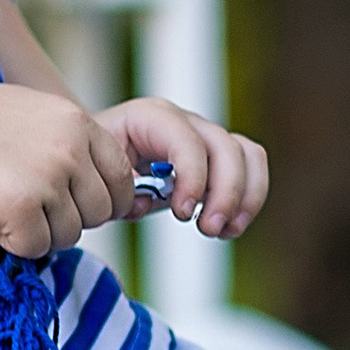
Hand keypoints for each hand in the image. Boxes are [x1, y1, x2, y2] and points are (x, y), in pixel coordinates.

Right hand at [0, 63, 140, 258]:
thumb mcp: (35, 115)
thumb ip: (72, 146)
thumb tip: (103, 196)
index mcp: (79, 122)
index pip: (123, 179)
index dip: (105, 201)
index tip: (77, 207)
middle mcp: (71, 148)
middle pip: (101, 213)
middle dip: (69, 220)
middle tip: (31, 208)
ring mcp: (47, 177)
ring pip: (69, 235)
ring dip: (39, 232)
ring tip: (4, 204)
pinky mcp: (19, 207)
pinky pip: (34, 248)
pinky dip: (12, 242)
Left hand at [97, 97, 268, 242]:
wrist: (97, 154)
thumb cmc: (98, 161)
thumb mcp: (98, 171)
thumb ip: (121, 186)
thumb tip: (146, 200)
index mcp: (150, 118)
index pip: (185, 140)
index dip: (192, 177)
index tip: (183, 213)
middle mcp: (185, 122)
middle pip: (225, 147)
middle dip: (225, 193)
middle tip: (209, 229)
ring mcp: (206, 136)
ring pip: (248, 155)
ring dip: (245, 197)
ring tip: (224, 231)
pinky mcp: (219, 157)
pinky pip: (251, 168)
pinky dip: (249, 199)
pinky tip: (230, 227)